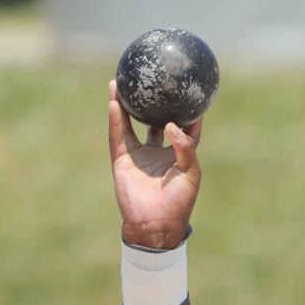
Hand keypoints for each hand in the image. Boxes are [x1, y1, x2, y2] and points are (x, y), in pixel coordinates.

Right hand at [108, 79, 202, 249]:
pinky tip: (114, 100)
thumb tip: (172, 125)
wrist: (155, 225)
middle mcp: (158, 152)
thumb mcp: (190, 174)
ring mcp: (139, 155)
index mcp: (178, 156)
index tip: (190, 90)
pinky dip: (116, 118)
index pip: (185, 129)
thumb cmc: (178, 203)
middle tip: (154, 79)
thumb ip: (185, 148)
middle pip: (155, 121)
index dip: (188, 111)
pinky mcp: (123, 159)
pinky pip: (118, 134)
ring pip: (132, 123)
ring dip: (127, 104)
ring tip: (124, 81)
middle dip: (154, 102)